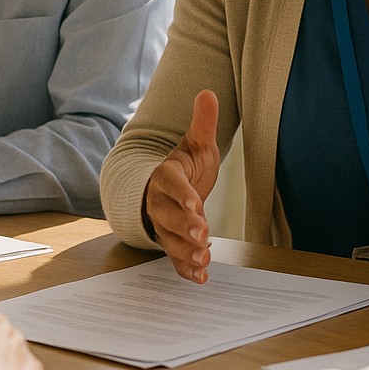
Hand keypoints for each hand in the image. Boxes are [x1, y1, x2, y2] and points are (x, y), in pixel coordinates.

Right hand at [142, 90, 222, 282]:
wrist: (166, 188)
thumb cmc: (184, 166)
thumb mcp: (196, 144)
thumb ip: (202, 123)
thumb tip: (208, 92)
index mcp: (166, 176)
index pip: (170, 183)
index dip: (182, 194)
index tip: (196, 203)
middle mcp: (159, 203)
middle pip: (167, 216)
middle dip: (184, 227)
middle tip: (203, 235)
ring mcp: (163, 225)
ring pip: (169, 240)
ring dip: (186, 252)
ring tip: (203, 259)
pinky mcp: (171, 243)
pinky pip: (174, 258)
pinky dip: (186, 269)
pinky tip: (201, 277)